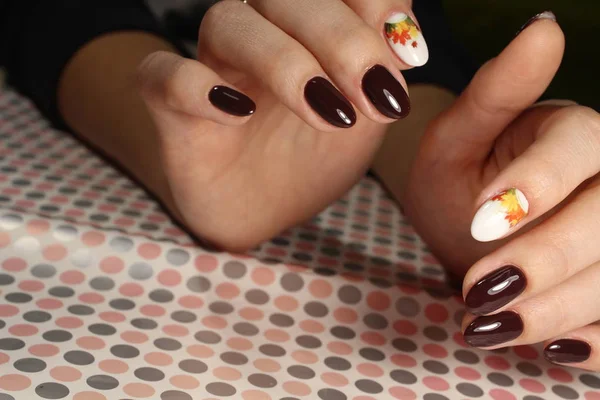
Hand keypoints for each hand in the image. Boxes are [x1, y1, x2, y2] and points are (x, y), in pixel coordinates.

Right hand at [136, 0, 426, 250]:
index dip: (373, 4)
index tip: (410, 56)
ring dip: (285, 63)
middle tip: (378, 99)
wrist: (264, 210)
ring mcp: (208, 64)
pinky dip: (197, 87)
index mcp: (302, 27)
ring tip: (332, 115)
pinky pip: (164, 76)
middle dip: (342, 42)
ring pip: (229, 23)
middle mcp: (254, 31)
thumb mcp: (365, 115)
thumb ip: (382, 71)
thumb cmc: (312, 156)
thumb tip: (405, 38)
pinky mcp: (169, 105)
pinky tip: (240, 114)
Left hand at [402, 13, 599, 369]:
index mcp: (573, 133)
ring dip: (562, 309)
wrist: (472, 224)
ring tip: (492, 328)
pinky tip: (552, 349)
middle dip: (545, 261)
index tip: (481, 223)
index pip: (577, 150)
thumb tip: (543, 30)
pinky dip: (594, 339)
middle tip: (479, 295)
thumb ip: (495, 96)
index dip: (537, 187)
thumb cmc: (461, 176)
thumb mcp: (457, 138)